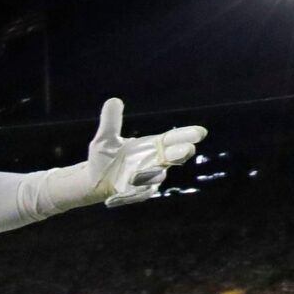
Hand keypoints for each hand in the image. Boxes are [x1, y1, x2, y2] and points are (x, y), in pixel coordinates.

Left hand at [75, 98, 205, 207]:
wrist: (94, 180)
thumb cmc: (104, 157)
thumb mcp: (104, 139)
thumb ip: (111, 122)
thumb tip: (112, 100)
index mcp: (151, 145)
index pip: (172, 139)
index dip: (186, 135)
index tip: (200, 132)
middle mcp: (154, 161)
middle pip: (173, 157)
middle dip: (180, 154)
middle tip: (188, 149)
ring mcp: (147, 178)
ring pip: (157, 176)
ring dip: (154, 174)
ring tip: (151, 173)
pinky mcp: (137, 192)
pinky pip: (141, 193)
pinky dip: (138, 191)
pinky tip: (134, 189)